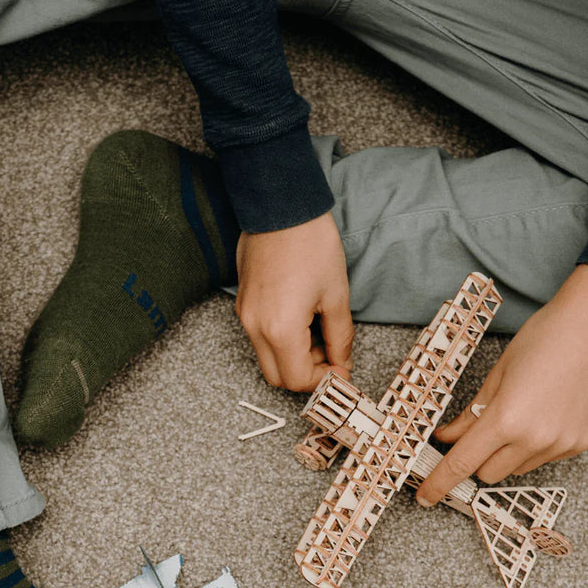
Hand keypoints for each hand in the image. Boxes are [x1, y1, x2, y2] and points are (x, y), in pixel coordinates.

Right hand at [235, 212, 353, 391]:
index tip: (343, 370)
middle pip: (278, 378)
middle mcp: (256, 328)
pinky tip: (302, 320)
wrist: (280, 206)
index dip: (325, 380)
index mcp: (281, 329)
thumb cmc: (311, 243)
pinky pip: (261, 339)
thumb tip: (343, 362)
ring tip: (319, 333)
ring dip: (295, 358)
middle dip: (307, 375)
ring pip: (269, 359)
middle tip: (332, 357)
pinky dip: (282, 342)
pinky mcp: (243, 305)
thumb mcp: (336, 294)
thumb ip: (340, 337)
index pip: (299, 379)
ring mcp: (246, 317)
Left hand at [415, 265, 587, 506]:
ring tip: (525, 412)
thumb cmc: (545, 339)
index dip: (439, 483)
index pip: (461, 464)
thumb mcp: (496, 375)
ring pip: (517, 468)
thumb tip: (447, 438)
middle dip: (478, 458)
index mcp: (506, 419)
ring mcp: (561, 444)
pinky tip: (548, 412)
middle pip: (488, 473)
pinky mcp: (581, 443)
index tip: (425, 496)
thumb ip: (470, 414)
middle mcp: (535, 439)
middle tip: (485, 429)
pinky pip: (545, 458)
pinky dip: (537, 445)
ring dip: (509, 452)